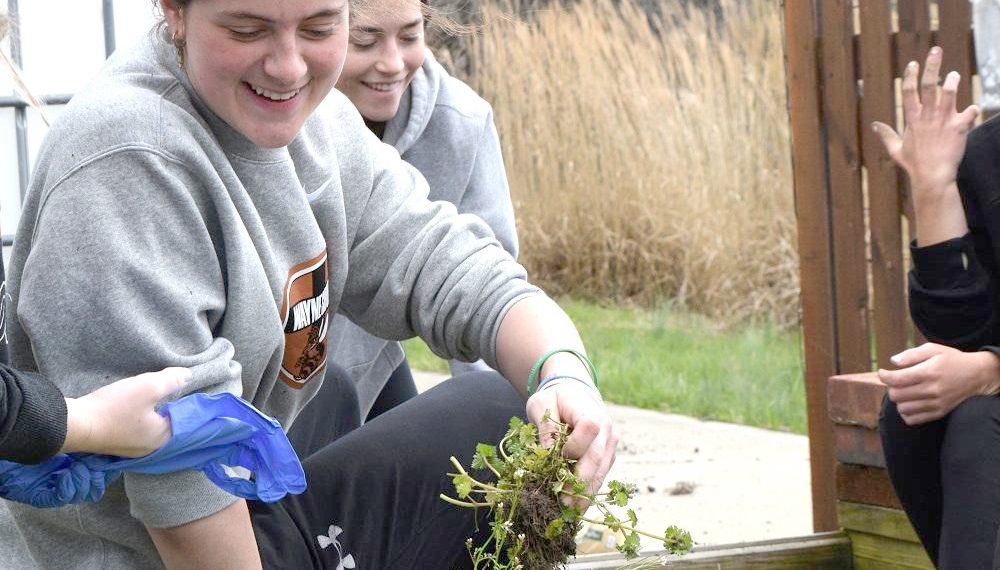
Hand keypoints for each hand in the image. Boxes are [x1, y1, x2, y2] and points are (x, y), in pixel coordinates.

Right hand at [62, 367, 190, 456]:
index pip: (184, 418)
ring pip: (150, 426)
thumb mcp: (148, 387)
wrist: (73, 425)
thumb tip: (188, 376)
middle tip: (162, 388)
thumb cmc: (114, 407)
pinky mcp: (115, 444)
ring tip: (146, 395)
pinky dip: (136, 418)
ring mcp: (131, 449)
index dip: (182, 400)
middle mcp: (150, 448)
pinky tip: (130, 408)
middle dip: (166, 405)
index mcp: (163, 438)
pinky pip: (134, 429)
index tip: (177, 386)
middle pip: (167, 422)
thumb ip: (171, 381)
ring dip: (150, 411)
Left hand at [525, 380, 618, 500]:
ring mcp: (611, 445)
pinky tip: (577, 506)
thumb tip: (547, 452)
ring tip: (571, 511)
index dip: (573, 447)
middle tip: (564, 502)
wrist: (575, 394)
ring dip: (586, 493)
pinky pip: (601, 475)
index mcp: (591, 412)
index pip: (589, 430)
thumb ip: (544, 424)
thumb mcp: (541, 404)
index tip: (556, 457)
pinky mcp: (609, 456)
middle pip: (597, 458)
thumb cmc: (555, 399)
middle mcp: (607, 430)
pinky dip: (589, 491)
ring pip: (601, 472)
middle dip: (580, 482)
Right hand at [873, 47, 978, 199]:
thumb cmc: (914, 164)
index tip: (913, 63)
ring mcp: (943, 120)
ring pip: (949, 92)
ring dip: (953, 81)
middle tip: (936, 50)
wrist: (932, 176)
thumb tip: (874, 125)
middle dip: (932, 65)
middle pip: (929, 84)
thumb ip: (886, 134)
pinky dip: (973, 110)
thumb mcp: (895, 149)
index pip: (908, 91)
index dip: (910, 75)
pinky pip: (970, 112)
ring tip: (954, 74)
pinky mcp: (958, 127)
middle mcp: (927, 116)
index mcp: (912, 119)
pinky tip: (973, 110)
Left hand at [878, 343, 999, 424]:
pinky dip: (906, 412)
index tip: (883, 372)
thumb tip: (893, 362)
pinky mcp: (939, 413)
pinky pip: (912, 420)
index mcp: (929, 372)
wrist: (976, 375)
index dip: (884, 376)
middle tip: (896, 381)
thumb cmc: (951, 359)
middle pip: (896, 395)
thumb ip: (911, 354)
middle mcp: (932, 390)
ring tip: (905, 391)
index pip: (896, 379)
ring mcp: (936, 403)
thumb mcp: (933, 349)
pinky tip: (910, 402)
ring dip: (899, 400)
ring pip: (902, 409)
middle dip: (891, 387)